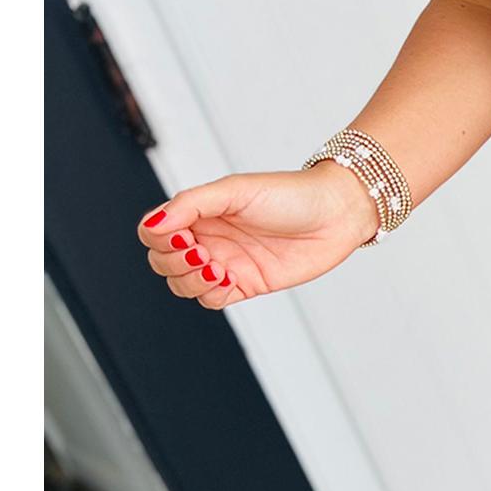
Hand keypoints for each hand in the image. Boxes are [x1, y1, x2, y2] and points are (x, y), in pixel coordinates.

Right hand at [134, 161, 385, 309]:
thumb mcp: (236, 190)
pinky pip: (211, 300)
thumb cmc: (290, 194)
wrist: (336, 214)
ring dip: (190, 280)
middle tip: (202, 251)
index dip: (158, 238)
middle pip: (162, 262)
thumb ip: (192, 204)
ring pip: (183, 285)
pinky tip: (227, 278)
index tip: (182, 234)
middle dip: (173, 261)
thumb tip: (155, 223)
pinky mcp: (245, 284)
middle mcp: (209, 238)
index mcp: (200, 212)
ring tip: (216, 266)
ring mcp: (226, 263)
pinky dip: (210, 294)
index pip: (154, 232)